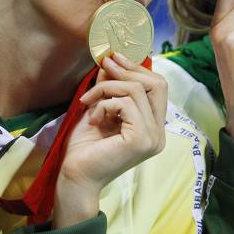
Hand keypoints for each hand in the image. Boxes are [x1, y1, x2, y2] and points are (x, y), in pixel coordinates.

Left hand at [53, 52, 166, 228]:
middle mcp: (159, 133)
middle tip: (104, 65)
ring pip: (137, 90)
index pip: (158, 87)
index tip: (114, 57)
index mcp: (153, 127)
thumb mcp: (98, 108)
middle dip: (127, 70)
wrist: (75, 176)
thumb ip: (109, 88)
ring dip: (107, 89)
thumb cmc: (85, 147)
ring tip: (88, 101)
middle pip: (157, 84)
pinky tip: (93, 118)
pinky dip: (105, 104)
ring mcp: (153, 138)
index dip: (137, 68)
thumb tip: (111, 60)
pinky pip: (126, 104)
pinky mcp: (141, 139)